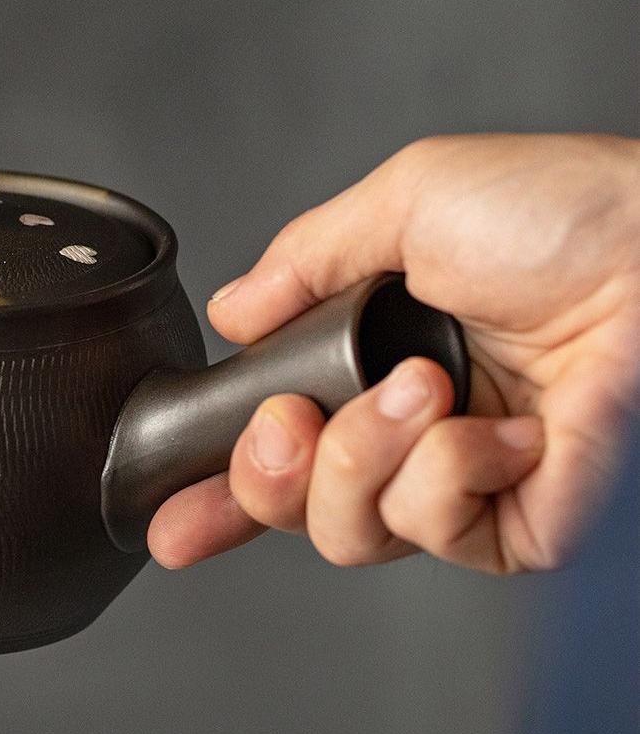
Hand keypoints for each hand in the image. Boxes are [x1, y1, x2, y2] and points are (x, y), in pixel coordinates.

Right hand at [148, 134, 639, 573]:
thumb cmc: (566, 211)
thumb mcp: (407, 202)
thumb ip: (304, 259)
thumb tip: (233, 312)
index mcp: (372, 359)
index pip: (279, 443)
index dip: (215, 488)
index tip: (167, 512)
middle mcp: (407, 430)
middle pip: (291, 505)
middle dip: (267, 472)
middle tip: (292, 422)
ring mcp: (461, 483)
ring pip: (347, 531)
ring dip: (365, 454)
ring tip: (424, 387)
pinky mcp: (518, 527)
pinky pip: (432, 531)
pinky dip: (450, 471)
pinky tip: (504, 426)